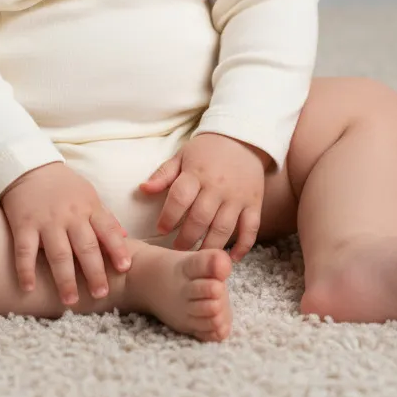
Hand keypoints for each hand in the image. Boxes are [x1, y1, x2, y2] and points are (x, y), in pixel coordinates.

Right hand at [0, 162, 130, 304]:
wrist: (28, 166)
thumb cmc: (63, 185)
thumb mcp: (88, 195)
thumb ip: (106, 217)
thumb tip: (126, 237)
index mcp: (88, 207)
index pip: (107, 229)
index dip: (117, 248)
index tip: (125, 268)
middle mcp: (69, 215)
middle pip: (85, 246)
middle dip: (94, 272)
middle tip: (101, 294)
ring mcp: (46, 221)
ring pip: (58, 253)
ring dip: (65, 278)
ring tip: (70, 301)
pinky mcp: (23, 224)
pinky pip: (25, 250)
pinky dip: (26, 270)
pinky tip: (29, 288)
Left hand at [139, 132, 269, 260]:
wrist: (242, 138)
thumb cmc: (207, 150)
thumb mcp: (182, 155)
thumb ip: (163, 174)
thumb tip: (143, 189)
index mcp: (197, 173)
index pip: (179, 198)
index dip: (168, 217)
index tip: (161, 229)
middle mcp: (218, 187)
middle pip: (200, 219)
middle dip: (186, 239)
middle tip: (177, 250)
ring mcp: (238, 197)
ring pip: (223, 229)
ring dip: (209, 247)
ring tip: (197, 256)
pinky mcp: (254, 204)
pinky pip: (250, 230)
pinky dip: (242, 247)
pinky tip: (230, 259)